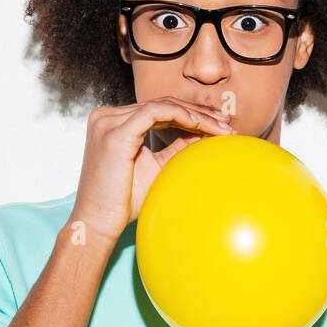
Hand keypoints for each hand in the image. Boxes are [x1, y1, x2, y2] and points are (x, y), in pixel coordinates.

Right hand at [68, 96, 234, 246]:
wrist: (99, 221)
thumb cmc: (124, 200)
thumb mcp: (157, 167)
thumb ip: (177, 147)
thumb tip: (205, 134)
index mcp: (114, 122)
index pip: (159, 109)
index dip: (191, 114)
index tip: (219, 125)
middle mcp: (107, 116)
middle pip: (162, 104)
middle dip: (198, 112)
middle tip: (226, 123)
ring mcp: (108, 121)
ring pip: (162, 106)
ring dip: (195, 115)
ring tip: (220, 128)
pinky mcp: (114, 132)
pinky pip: (154, 113)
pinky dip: (180, 115)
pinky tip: (200, 125)